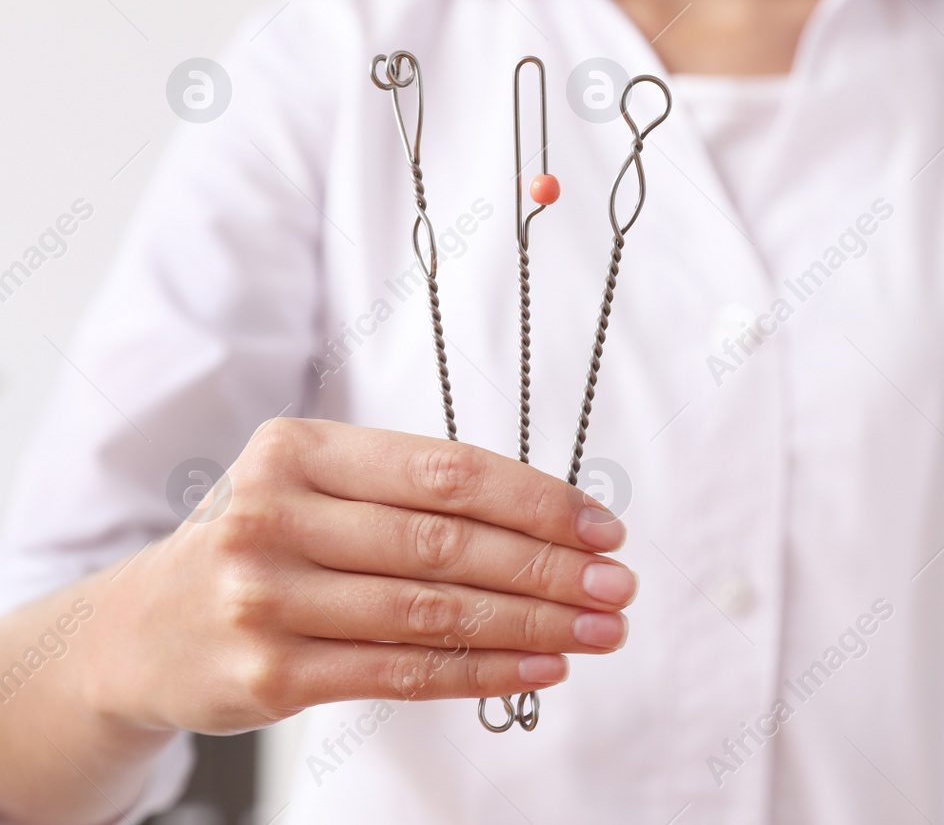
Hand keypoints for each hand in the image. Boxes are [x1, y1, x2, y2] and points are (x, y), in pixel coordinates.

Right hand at [73, 418, 634, 734]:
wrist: (142, 630)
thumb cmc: (265, 543)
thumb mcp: (315, 487)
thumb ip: (414, 492)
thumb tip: (557, 521)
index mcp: (297, 450)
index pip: (445, 471)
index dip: (537, 500)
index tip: (602, 527)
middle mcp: (274, 516)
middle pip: (446, 543)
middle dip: (549, 568)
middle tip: (618, 586)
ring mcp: (267, 599)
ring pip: (433, 613)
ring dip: (533, 625)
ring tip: (599, 631)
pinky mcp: (270, 675)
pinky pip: (404, 673)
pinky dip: (485, 673)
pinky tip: (542, 668)